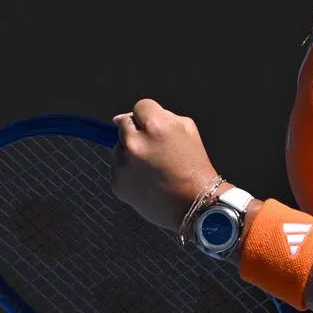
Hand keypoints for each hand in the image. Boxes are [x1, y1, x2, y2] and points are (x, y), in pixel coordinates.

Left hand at [110, 99, 220, 231]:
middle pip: (124, 124)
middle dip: (138, 133)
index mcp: (155, 125)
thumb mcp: (187, 129)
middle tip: (156, 150)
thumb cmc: (194, 165)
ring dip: (131, 153)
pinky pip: (118, 168)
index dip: (150, 118)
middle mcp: (135, 142)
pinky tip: (147, 181)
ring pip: (119, 147)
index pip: (140, 107)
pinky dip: (129, 172)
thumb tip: (120, 117)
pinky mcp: (117, 182)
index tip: (158, 131)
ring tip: (153, 169)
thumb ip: (160, 115)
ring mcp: (124, 164)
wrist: (195, 204)